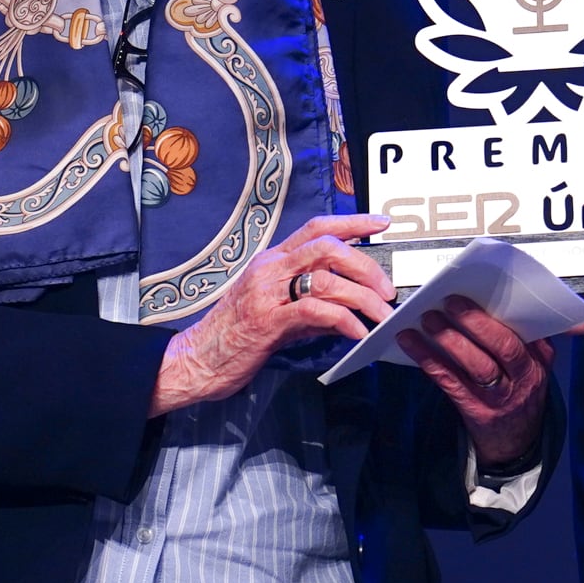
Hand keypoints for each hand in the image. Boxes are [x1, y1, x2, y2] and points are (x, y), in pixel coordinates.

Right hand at [151, 214, 391, 416]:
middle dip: (365, 264)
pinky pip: (315, 311)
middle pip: (327, 247)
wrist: (197, 360)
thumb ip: (312, 307)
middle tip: (387, 288)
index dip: (352, 222)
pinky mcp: (268, 320)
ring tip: (381, 315)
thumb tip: (348, 311)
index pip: (316, 228)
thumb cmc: (233, 337)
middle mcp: (270, 269)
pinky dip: (343, 320)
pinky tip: (357, 333)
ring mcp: (267, 293)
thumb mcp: (277, 314)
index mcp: (272, 261)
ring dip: (363, 297)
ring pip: (326, 278)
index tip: (381, 223)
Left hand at [398, 299, 552, 469]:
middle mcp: (524, 378)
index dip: (504, 312)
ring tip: (428, 320)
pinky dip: (430, 361)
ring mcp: (501, 397)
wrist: (515, 443)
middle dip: (476, 323)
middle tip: (451, 302)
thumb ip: (521, 340)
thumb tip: (490, 304)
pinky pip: (451, 382)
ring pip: (477, 366)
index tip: (481, 291)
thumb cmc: (518, 392)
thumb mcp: (531, 366)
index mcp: (539, 360)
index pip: (526, 331)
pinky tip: (413, 345)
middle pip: (503, 346)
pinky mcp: (476, 410)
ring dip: (450, 340)